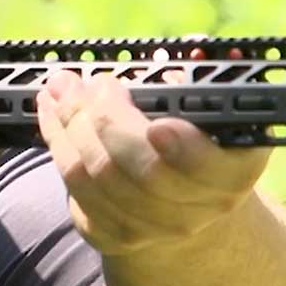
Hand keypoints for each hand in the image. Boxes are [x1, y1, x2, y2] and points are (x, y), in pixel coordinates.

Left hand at [35, 68, 271, 258]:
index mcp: (233, 173)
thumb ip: (202, 76)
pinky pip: (76, 193)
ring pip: (99, 178)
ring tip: (60, 90)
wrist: (182, 196)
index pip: (207, 168)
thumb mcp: (208, 102)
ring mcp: (154, 230)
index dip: (184, 150)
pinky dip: (58, 147)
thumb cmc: (196, 133)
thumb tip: (199, 48)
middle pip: (141, 170)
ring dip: (70, 127)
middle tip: (90, 83)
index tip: (159, 125)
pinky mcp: (114, 237)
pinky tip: (51, 116)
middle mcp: (197, 210)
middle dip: (107, 119)